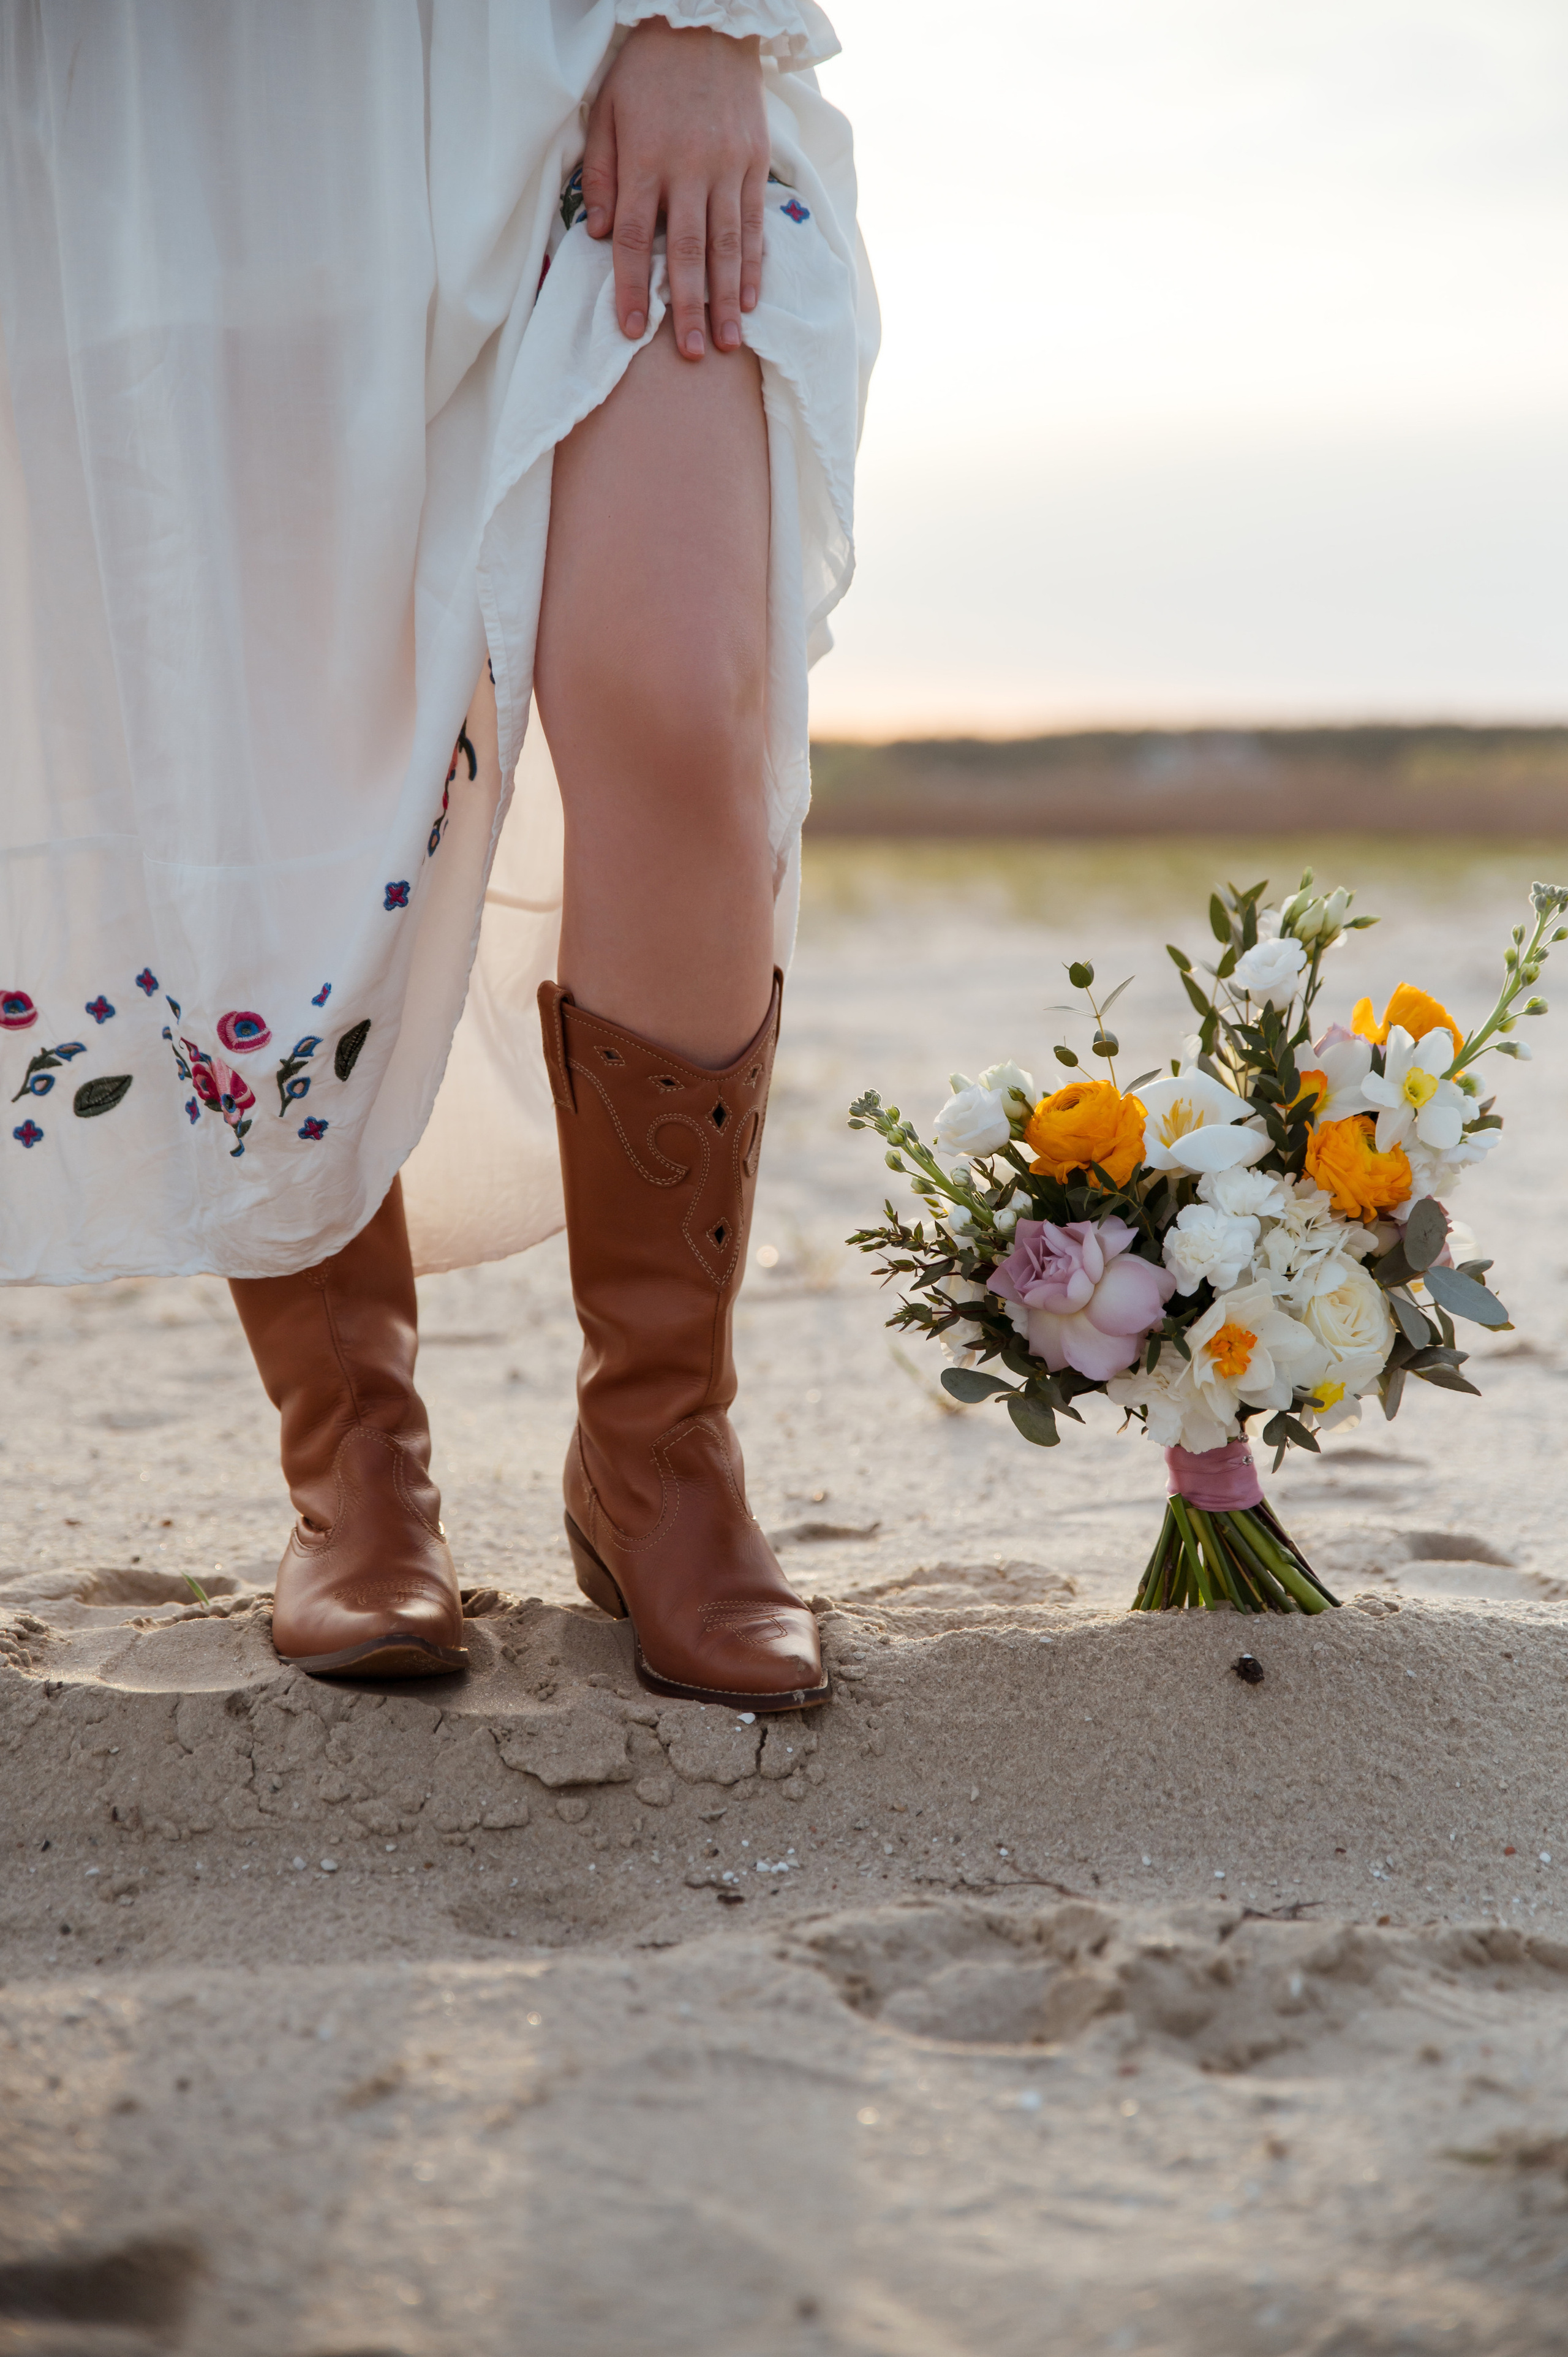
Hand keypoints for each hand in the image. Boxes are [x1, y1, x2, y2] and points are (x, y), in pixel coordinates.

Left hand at [582, 20, 768, 359]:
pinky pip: (754, 221)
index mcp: (646, 159)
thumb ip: (602, 173)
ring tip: (726, 342)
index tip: (630, 330)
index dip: (632, 288)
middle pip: (688, 252)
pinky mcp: (754, 160)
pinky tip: (750, 298)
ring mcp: (727, 166)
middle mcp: (689, 168)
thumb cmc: (646, 72)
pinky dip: (753, 264)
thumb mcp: (608, 112)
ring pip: (727, 244)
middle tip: (689, 354)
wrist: (704, 23)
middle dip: (688, 307)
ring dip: (726, 298)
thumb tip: (601, 235)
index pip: (637, 238)